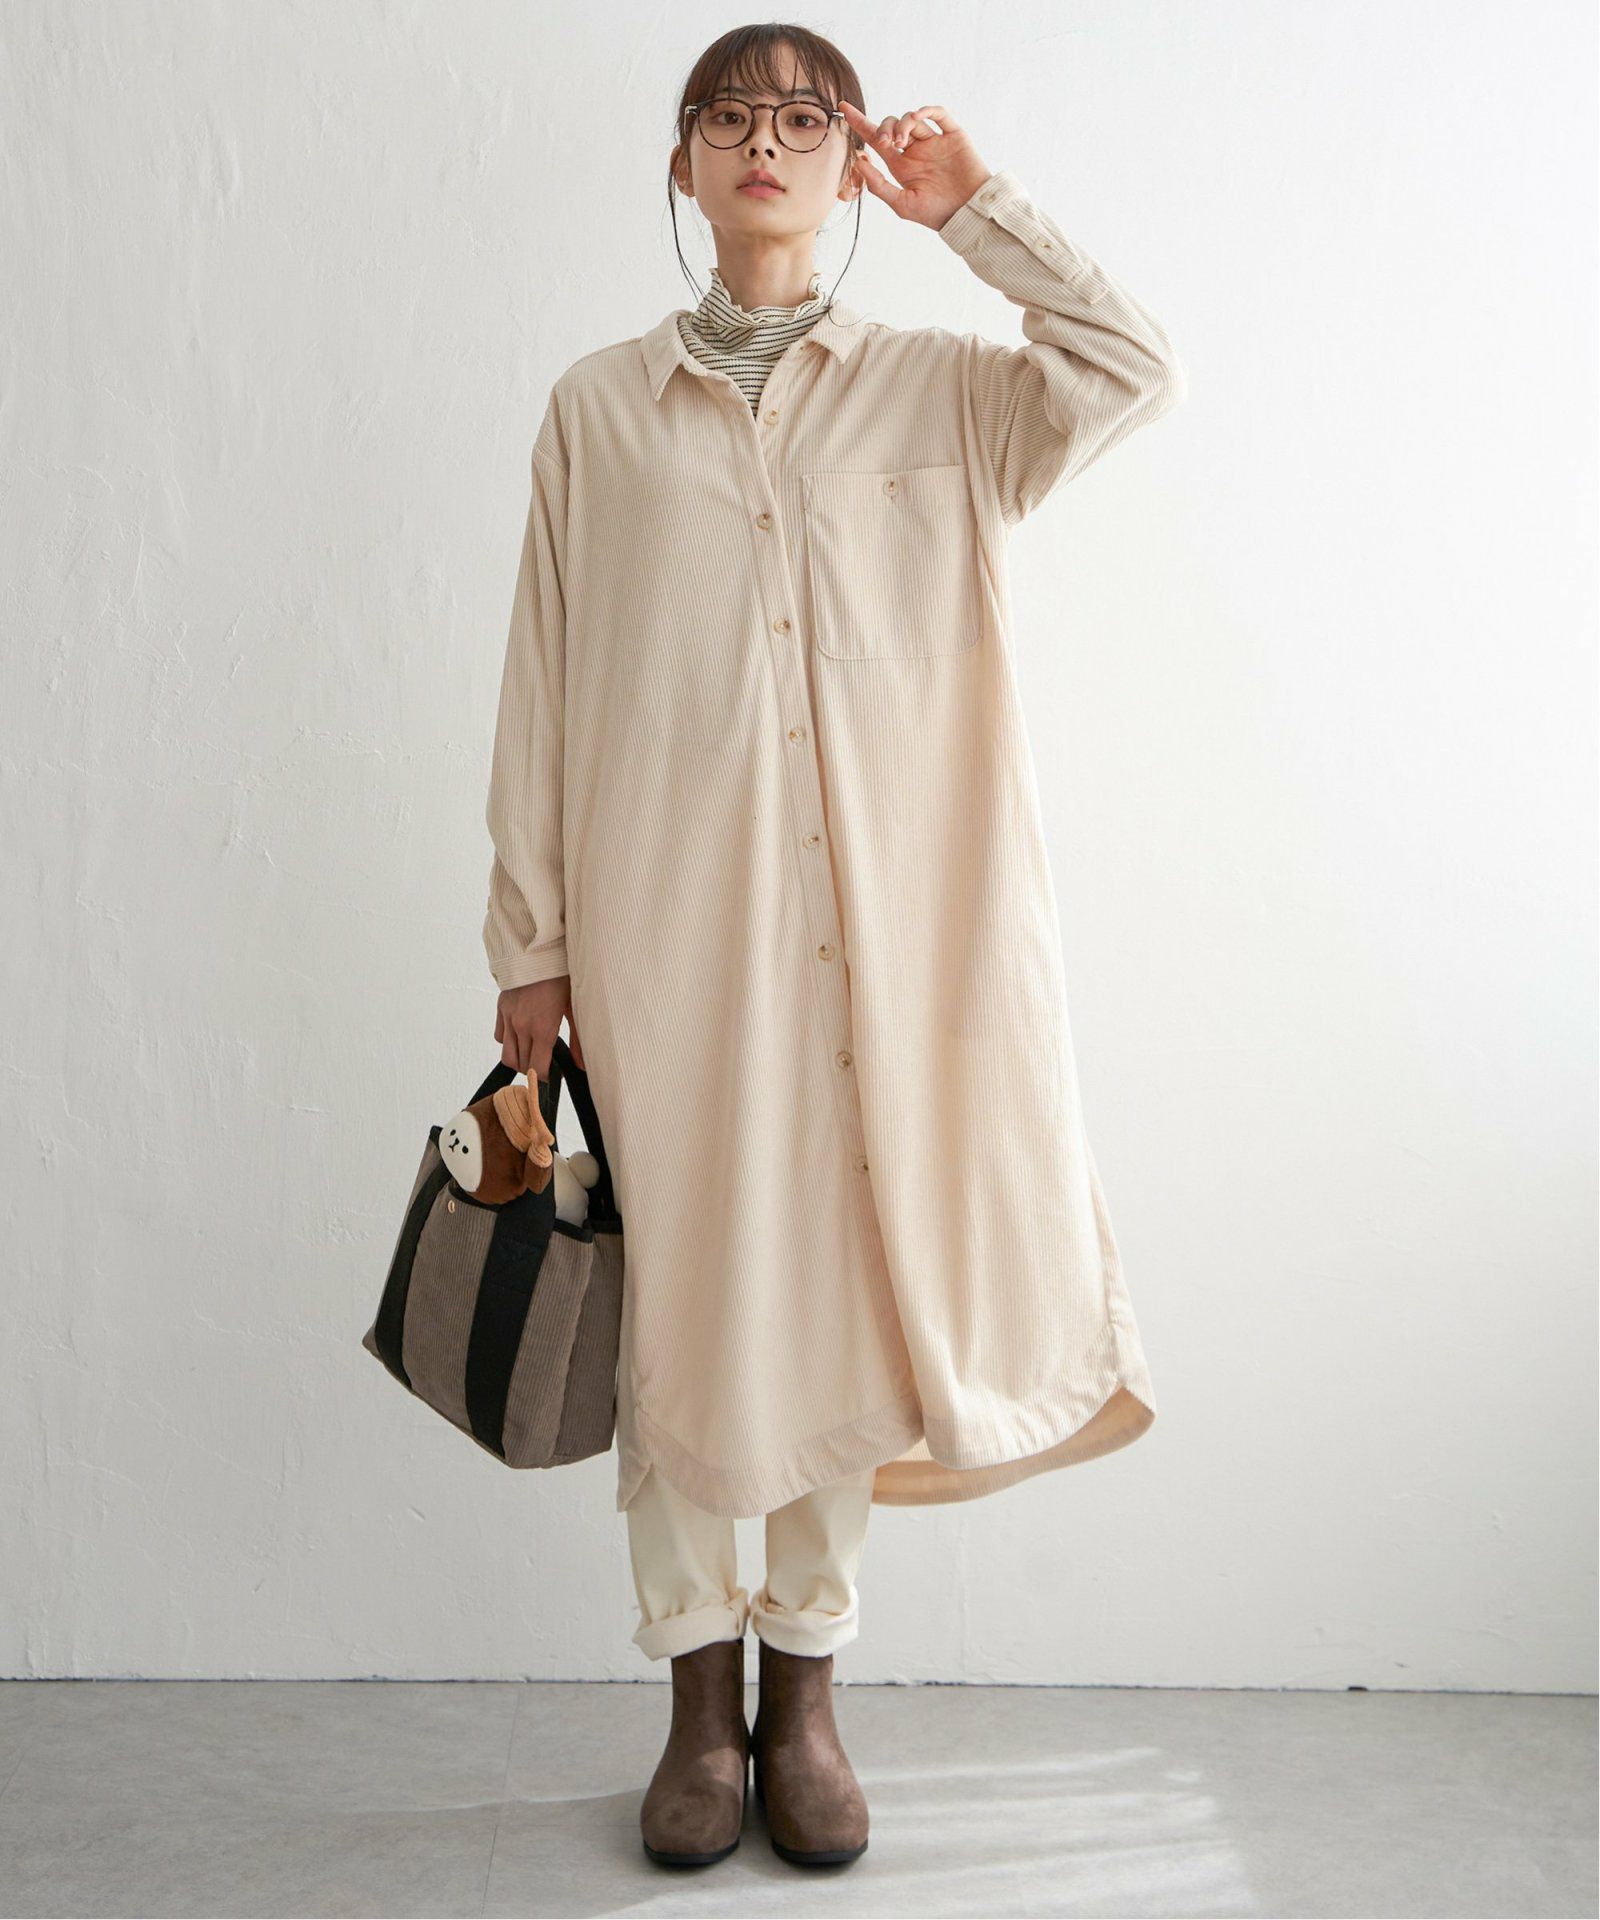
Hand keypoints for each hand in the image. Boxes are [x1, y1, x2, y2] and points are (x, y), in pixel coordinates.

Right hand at [494, 976, 584, 1078]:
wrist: (538, 951)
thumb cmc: (561, 977)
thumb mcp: (576, 1008)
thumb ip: (578, 1040)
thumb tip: (582, 1066)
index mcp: (543, 1029)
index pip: (538, 1068)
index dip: (545, 1077)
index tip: (553, 1074)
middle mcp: (522, 1027)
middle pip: (522, 1065)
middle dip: (533, 1070)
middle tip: (546, 1063)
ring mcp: (509, 1018)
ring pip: (507, 1055)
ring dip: (520, 1060)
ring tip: (533, 1053)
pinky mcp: (501, 1009)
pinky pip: (500, 1036)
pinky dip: (509, 1041)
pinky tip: (522, 1035)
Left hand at [838, 99, 991, 230]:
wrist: (968, 212)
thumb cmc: (936, 213)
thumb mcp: (902, 204)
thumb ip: (878, 185)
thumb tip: (858, 160)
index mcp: (901, 166)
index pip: (876, 139)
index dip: (859, 122)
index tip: (843, 108)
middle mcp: (916, 151)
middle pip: (892, 125)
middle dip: (885, 128)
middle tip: (887, 144)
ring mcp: (934, 141)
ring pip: (912, 118)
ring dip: (902, 125)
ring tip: (902, 142)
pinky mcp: (952, 136)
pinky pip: (939, 114)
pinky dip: (927, 110)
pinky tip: (918, 117)